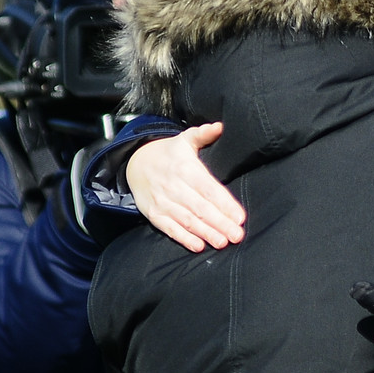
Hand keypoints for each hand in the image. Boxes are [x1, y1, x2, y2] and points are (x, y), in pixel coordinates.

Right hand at [126, 122, 245, 251]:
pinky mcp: (153, 213)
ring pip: (187, 220)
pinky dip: (183, 238)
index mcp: (185, 168)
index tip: (239, 216)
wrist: (134, 162)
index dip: (224, 204)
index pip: (209, 189)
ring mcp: (162, 201)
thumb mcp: (184, 139)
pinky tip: (198, 246)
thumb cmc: (168, 153)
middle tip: (236, 235)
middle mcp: (174, 186)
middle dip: (220, 223)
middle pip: (200, 208)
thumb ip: (203, 134)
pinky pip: (169, 228)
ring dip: (205, 233)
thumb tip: (220, 126)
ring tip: (222, 242)